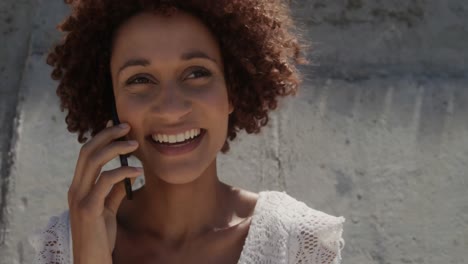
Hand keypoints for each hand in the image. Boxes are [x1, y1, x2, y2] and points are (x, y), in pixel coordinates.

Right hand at [68, 121, 140, 263]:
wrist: (91, 260)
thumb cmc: (99, 236)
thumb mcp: (107, 210)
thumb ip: (113, 192)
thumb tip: (127, 176)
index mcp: (78, 187)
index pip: (85, 154)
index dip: (100, 137)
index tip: (116, 125)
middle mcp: (75, 189)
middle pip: (87, 151)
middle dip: (106, 135)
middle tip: (126, 125)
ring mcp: (80, 198)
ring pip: (93, 161)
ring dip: (115, 148)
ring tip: (135, 143)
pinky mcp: (89, 209)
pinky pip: (106, 181)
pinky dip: (123, 171)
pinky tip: (138, 171)